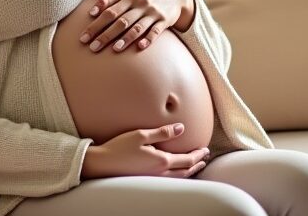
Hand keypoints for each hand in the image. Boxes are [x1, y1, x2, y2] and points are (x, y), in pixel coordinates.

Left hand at [79, 0, 191, 52]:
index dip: (95, 25)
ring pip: (137, 27)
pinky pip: (156, 31)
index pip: (109, 11)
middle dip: (106, 35)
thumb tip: (92, 11)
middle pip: (120, 21)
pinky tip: (140, 47)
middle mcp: (140, 2)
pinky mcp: (164, 20)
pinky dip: (148, 38)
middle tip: (93, 48)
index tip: (83, 37)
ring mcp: (153, 12)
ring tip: (114, 49)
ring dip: (126, 38)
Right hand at [80, 123, 209, 179]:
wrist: (102, 164)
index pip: (187, 159)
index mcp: (162, 161)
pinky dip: (180, 176)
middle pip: (186, 171)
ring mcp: (154, 178)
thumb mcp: (141, 135)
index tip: (205, 149)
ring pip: (179, 178)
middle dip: (197, 163)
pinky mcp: (147, 180)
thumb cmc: (119, 147)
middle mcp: (160, 172)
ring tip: (196, 166)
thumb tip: (181, 128)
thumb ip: (163, 132)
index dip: (198, 154)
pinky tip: (177, 171)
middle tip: (205, 157)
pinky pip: (170, 180)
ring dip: (190, 171)